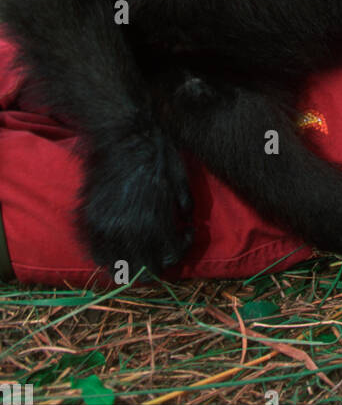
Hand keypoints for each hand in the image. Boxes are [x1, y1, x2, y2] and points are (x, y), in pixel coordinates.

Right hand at [81, 126, 193, 275]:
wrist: (125, 134)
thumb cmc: (157, 153)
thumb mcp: (181, 180)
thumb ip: (185, 205)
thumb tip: (188, 221)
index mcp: (155, 223)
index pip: (172, 256)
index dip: (182, 247)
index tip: (184, 234)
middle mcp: (129, 232)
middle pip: (147, 270)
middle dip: (160, 260)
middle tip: (164, 248)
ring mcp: (106, 228)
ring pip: (119, 268)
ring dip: (133, 263)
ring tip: (141, 252)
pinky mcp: (90, 220)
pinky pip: (96, 254)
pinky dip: (109, 256)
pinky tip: (119, 246)